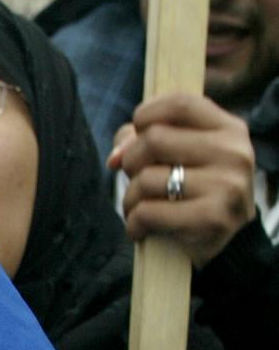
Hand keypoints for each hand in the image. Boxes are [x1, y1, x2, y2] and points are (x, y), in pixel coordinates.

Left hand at [107, 92, 256, 268]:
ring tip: (137, 209)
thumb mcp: (182, 159)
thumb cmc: (196, 195)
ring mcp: (225, 185)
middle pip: (154, 139)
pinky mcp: (211, 218)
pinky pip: (148, 212)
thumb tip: (116, 156)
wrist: (229, 245)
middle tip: (134, 180)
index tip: (136, 135)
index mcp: (229, 129)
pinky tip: (139, 230)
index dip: (145, 115)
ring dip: (129, 199)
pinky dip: (133, 224)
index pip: (179, 104)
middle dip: (131, 162)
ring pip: (146, 179)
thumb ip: (146, 142)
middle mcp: (232, 153)